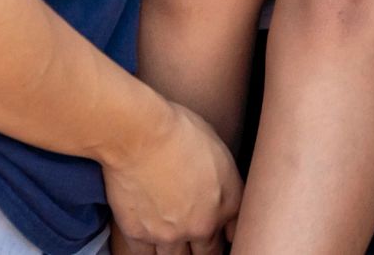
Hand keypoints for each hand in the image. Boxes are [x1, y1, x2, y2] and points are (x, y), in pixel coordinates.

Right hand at [102, 100, 240, 254]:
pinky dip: (147, 249)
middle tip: (195, 235)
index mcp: (226, 204)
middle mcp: (201, 226)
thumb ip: (228, 184)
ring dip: (175, 251)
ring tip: (170, 238)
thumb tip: (227, 201)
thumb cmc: (179, 130)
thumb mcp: (219, 150)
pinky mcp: (138, 233)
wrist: (140, 134)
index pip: (235, 234)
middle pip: (208, 253)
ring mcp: (169, 234)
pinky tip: (147, 240)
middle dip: (203, 247)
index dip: (226, 234)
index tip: (220, 232)